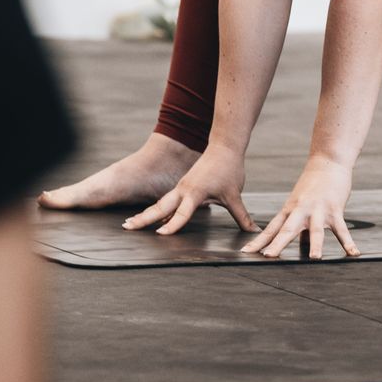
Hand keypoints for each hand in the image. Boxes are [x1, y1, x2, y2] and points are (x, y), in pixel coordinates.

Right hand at [121, 146, 259, 236]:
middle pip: (160, 207)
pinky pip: (166, 201)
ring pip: (160, 203)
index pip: (183, 213)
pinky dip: (156, 210)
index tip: (160, 234)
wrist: (224, 147)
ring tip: (130, 224)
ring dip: (146, 214)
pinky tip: (150, 218)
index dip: (173, 225)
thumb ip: (242, 217)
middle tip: (127, 227)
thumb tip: (254, 232)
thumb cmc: (229, 170)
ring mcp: (181, 188)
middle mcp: (183, 190)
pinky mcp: (182, 186)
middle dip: (144, 218)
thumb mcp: (235, 196)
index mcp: (195, 193)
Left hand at [241, 157, 360, 259]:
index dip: (258, 241)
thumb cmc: (313, 185)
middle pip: (287, 230)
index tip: (245, 253)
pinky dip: (348, 242)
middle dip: (277, 244)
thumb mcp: (300, 204)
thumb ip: (300, 225)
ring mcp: (318, 210)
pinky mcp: (335, 209)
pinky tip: (353, 253)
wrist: (328, 162)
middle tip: (267, 257)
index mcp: (289, 210)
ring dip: (316, 244)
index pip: (271, 229)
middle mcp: (301, 211)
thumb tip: (303, 245)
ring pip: (316, 230)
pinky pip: (342, 229)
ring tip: (315, 259)